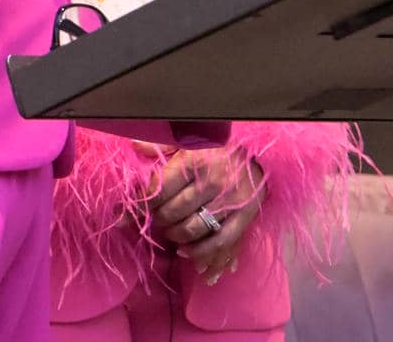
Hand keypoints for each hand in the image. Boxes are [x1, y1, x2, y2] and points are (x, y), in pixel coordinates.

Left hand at [148, 146, 264, 284]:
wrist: (258, 153)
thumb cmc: (217, 147)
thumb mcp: (188, 139)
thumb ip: (162, 144)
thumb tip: (135, 146)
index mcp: (194, 161)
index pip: (161, 189)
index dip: (146, 201)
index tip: (141, 206)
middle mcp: (212, 182)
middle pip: (175, 211)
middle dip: (159, 219)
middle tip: (155, 219)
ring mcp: (230, 201)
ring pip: (194, 229)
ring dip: (176, 235)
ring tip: (169, 233)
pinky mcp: (245, 216)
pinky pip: (221, 241)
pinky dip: (202, 252)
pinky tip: (187, 253)